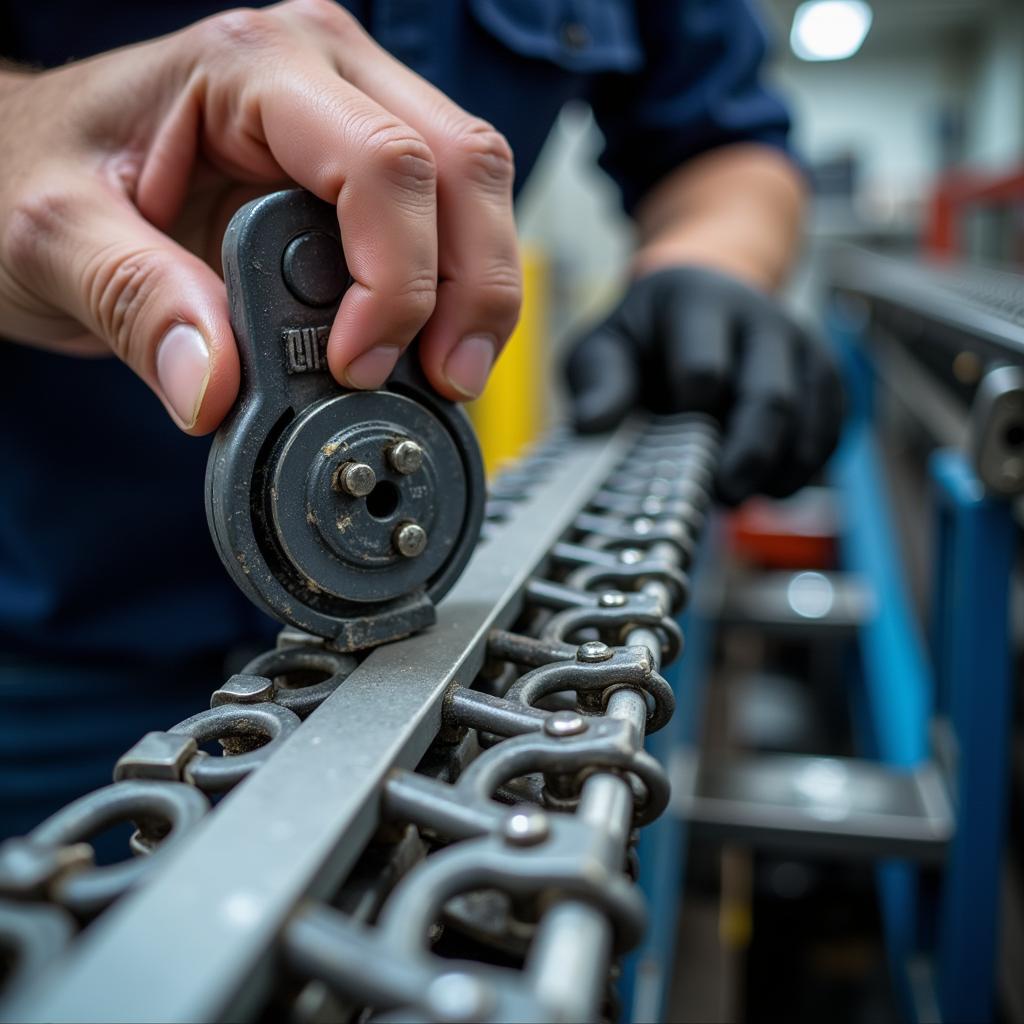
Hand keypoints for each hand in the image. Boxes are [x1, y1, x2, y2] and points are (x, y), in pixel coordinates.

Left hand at [0, 0, 519, 431]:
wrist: (28, 159)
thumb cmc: (36, 170)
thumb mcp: (54, 236)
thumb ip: (134, 303)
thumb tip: (217, 391)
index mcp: (251, 66)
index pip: (381, 164)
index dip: (393, 279)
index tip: (356, 365)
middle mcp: (324, 67)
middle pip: (461, 165)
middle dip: (471, 287)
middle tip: (446, 378)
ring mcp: (356, 106)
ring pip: (475, 186)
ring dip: (478, 289)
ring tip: (445, 371)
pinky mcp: (367, 159)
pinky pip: (451, 212)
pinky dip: (456, 285)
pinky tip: (431, 342)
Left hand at [565, 266, 841, 503]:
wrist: (702, 295)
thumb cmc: (645, 337)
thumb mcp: (604, 347)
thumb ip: (598, 381)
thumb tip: (592, 423)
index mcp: (697, 305)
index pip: (703, 371)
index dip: (690, 422)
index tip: (671, 458)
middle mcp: (760, 318)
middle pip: (770, 397)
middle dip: (748, 457)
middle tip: (725, 497)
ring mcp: (801, 343)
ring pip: (812, 415)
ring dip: (782, 468)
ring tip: (747, 498)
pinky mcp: (825, 372)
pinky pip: (834, 426)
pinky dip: (808, 466)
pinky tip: (774, 487)